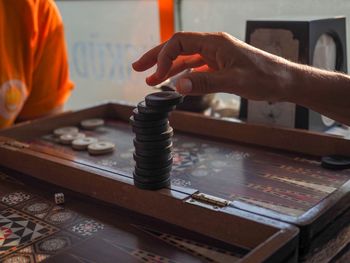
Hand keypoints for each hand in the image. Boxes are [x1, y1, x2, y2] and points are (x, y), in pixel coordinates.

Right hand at [132, 32, 292, 101]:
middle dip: (157, 57)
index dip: (163, 56)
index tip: (156, 76)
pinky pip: (196, 68)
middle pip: (178, 47)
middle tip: (137, 68)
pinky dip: (183, 75)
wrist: (285, 82)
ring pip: (185, 58)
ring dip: (167, 68)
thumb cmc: (264, 78)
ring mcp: (216, 56)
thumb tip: (177, 86)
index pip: (179, 42)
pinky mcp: (220, 66)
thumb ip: (205, 83)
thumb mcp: (235, 82)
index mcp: (214, 42)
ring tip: (151, 80)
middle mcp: (213, 45)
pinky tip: (175, 83)